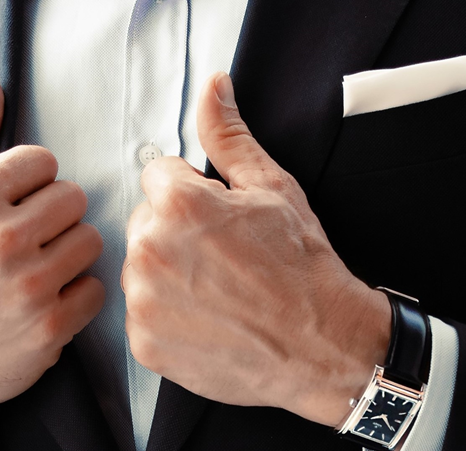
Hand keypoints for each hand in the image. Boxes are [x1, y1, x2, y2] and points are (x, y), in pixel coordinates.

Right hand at [0, 70, 104, 411]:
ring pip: (92, 242)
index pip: (44, 162)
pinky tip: (51, 302)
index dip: (32, 184)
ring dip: (71, 255)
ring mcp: (29, 284)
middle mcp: (2, 237)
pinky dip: (78, 296)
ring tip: (41, 269)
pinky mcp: (52, 326)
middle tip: (31, 240)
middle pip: (74, 199)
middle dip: (56, 217)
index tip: (17, 204)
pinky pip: (97, 290)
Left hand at [123, 72, 390, 426]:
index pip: (159, 179)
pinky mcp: (146, 344)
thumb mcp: (274, 191)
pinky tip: (209, 324)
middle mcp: (150, 251)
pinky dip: (170, 321)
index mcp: (178, 205)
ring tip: (219, 296)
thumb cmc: (304, 272)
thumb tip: (213, 89)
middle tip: (225, 264)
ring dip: (171, 278)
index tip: (222, 225)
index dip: (196, 199)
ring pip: (143, 272)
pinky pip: (145, 318)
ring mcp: (145, 303)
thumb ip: (230, 138)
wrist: (322, 346)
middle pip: (146, 226)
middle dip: (177, 237)